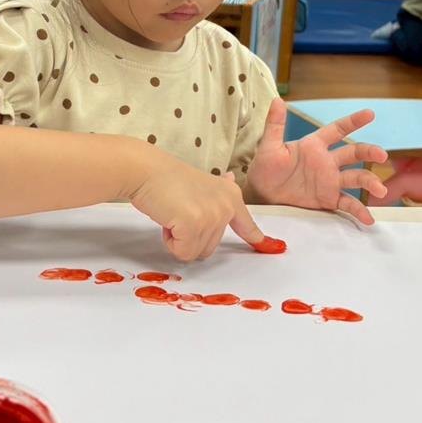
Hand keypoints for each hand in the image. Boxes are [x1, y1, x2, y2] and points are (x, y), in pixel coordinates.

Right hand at [129, 161, 265, 261]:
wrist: (147, 170)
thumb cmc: (166, 178)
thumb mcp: (201, 184)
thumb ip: (217, 194)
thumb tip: (230, 179)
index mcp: (231, 196)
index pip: (247, 224)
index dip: (256, 238)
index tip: (274, 248)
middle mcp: (226, 206)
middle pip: (211, 248)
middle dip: (190, 237)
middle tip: (178, 212)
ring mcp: (212, 216)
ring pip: (196, 252)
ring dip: (179, 239)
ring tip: (172, 213)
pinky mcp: (195, 225)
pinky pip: (183, 252)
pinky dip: (170, 242)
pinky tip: (167, 219)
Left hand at [247, 99, 388, 224]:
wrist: (261, 196)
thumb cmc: (264, 168)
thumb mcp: (269, 146)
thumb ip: (275, 124)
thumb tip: (277, 100)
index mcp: (314, 145)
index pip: (337, 130)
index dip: (353, 121)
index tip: (370, 114)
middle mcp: (326, 161)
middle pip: (354, 153)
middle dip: (369, 152)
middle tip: (381, 155)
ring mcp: (329, 181)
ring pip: (355, 178)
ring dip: (370, 182)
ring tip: (381, 190)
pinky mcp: (328, 199)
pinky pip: (347, 204)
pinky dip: (358, 210)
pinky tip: (368, 218)